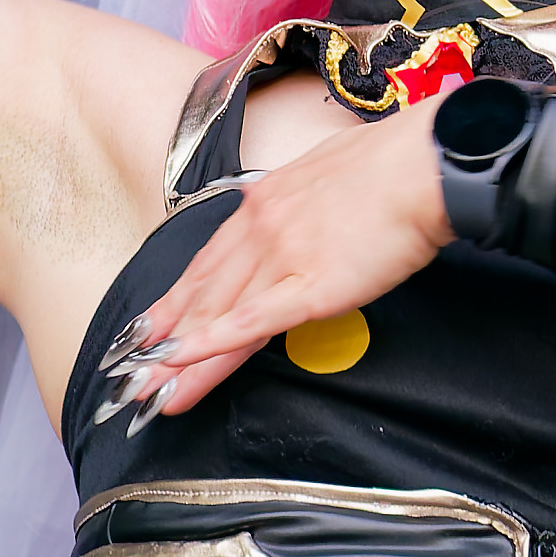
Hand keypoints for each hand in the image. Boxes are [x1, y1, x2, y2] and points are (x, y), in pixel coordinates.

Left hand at [114, 101, 454, 421]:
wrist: (424, 165)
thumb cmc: (390, 166)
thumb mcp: (325, 174)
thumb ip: (300, 205)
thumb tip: (299, 221)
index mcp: (264, 203)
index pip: (208, 261)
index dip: (176, 301)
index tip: (149, 329)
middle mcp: (261, 229)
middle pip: (202, 294)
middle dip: (163, 340)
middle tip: (131, 377)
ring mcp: (281, 257)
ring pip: (218, 314)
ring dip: (181, 358)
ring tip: (152, 391)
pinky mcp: (310, 286)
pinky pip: (252, 322)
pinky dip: (216, 345)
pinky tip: (189, 363)